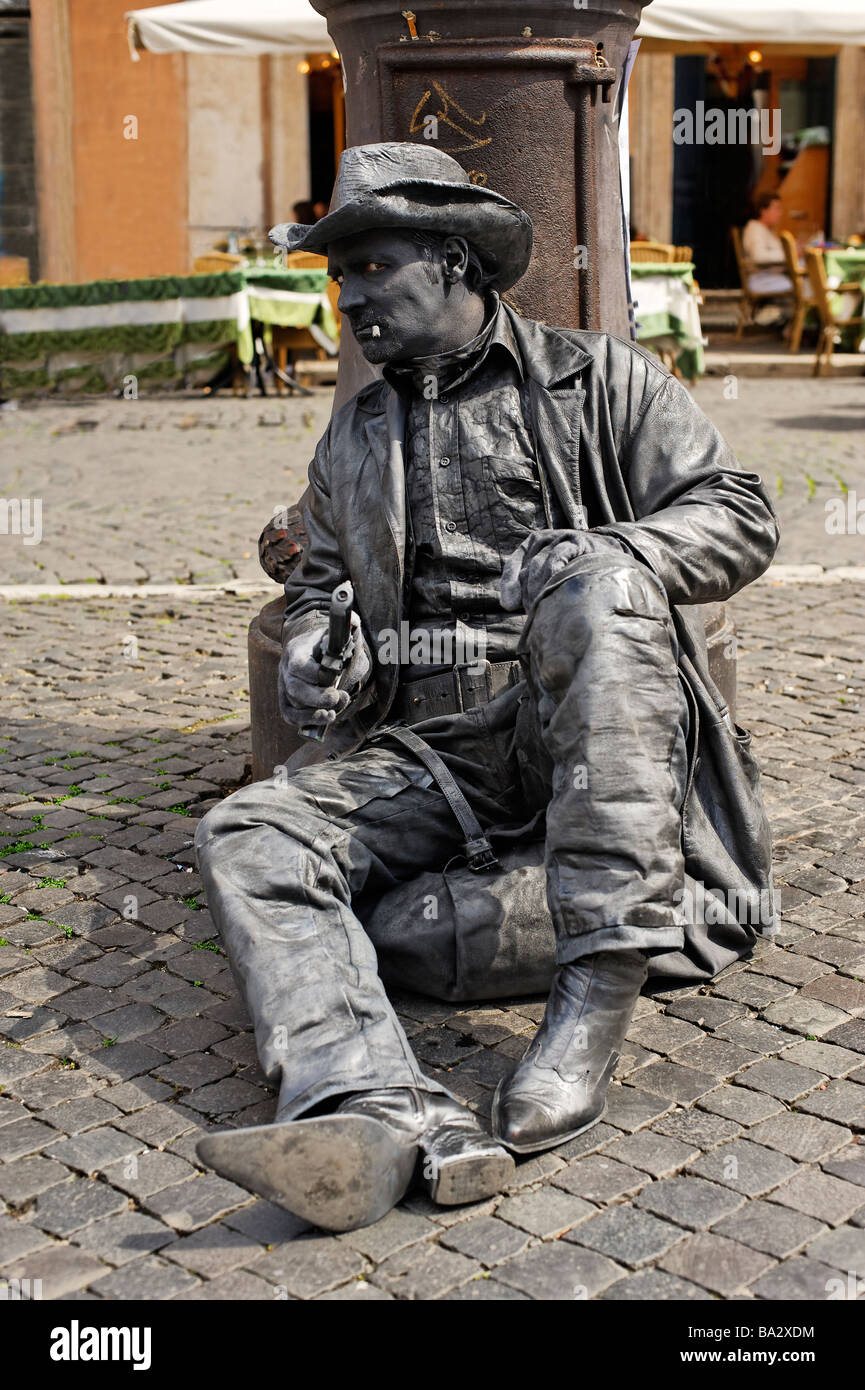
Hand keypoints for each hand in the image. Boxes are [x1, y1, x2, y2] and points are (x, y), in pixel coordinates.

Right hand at [278, 612, 371, 727]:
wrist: (313, 651)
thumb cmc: (327, 644)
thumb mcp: (336, 633)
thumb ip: (345, 627)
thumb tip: (353, 620)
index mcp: (297, 650)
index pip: (299, 666)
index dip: (316, 675)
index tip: (335, 675)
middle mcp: (286, 669)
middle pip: (295, 689)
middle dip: (317, 698)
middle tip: (336, 697)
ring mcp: (284, 686)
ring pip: (293, 705)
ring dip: (315, 712)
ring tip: (334, 712)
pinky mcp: (286, 701)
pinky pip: (291, 716)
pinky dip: (307, 721)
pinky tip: (326, 718)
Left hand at [500, 530, 627, 611]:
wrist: (611, 554)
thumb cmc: (577, 570)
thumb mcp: (551, 576)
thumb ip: (530, 587)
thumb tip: (507, 604)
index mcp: (534, 544)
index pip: (514, 564)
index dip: (510, 584)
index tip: (510, 604)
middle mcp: (545, 539)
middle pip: (529, 567)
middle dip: (529, 592)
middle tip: (534, 611)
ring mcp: (560, 538)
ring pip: (541, 563)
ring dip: (540, 587)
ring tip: (544, 605)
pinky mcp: (576, 541)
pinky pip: (558, 557)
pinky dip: (553, 572)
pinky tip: (555, 586)